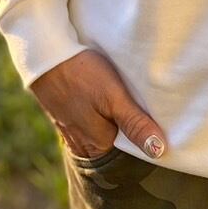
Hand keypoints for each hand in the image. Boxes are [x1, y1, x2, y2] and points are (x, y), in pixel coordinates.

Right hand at [30, 48, 166, 160]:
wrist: (45, 55)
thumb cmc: (82, 75)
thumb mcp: (113, 98)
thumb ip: (134, 124)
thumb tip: (159, 151)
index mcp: (98, 145)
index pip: (130, 153)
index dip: (146, 139)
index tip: (162, 127)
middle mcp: (83, 144)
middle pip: (115, 145)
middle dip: (130, 134)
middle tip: (150, 115)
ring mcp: (72, 131)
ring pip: (102, 133)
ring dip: (115, 123)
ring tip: (131, 107)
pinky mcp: (65, 116)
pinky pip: (90, 123)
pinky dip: (100, 116)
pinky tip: (107, 103)